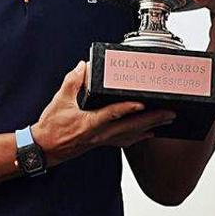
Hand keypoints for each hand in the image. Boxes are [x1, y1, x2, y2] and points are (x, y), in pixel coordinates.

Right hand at [31, 62, 175, 165]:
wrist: (44, 149)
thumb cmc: (51, 128)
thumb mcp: (59, 101)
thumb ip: (73, 81)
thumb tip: (84, 66)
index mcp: (89, 123)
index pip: (112, 114)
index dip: (128, 109)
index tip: (143, 103)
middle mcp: (100, 134)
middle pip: (131, 127)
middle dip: (152, 119)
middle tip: (170, 112)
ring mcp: (103, 140)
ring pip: (132, 135)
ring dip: (151, 127)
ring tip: (167, 120)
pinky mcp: (103, 143)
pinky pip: (126, 141)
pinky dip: (140, 136)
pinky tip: (150, 133)